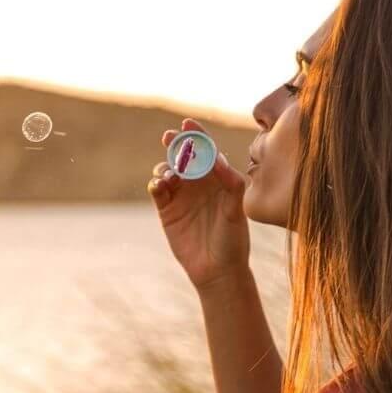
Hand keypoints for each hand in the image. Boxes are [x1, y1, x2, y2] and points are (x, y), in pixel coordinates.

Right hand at [149, 116, 252, 294]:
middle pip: (183, 156)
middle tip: (169, 137)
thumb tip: (216, 159)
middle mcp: (198, 184)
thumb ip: (230, 182)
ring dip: (164, 167)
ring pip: (167, 171)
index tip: (187, 123)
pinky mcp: (167, 211)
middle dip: (175, 144)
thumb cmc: (233, 239)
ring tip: (169, 176)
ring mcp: (181, 196)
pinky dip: (155, 184)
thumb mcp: (236, 209)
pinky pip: (157, 191)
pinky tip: (159, 186)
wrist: (217, 270)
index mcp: (218, 178)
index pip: (206, 150)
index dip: (196, 134)